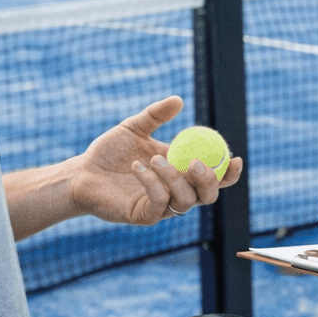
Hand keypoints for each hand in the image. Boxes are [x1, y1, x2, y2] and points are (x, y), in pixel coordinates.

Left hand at [78, 96, 244, 225]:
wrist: (82, 173)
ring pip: (185, 200)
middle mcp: (176, 192)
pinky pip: (160, 203)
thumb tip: (178, 100)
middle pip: (208, 196)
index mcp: (181, 172)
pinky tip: (137, 167)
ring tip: (153, 158)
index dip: (230, 173)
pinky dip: (153, 184)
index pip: (215, 177)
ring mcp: (161, 206)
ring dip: (174, 178)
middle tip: (194, 162)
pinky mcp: (144, 216)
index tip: (236, 157)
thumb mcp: (134, 127)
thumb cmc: (110, 152)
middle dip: (208, 180)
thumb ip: (156, 116)